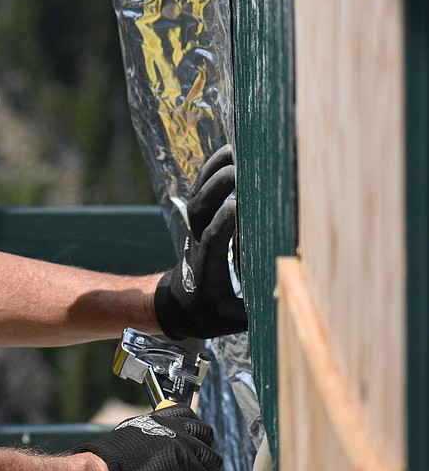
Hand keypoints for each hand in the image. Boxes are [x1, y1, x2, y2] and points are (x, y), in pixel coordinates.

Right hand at [72, 404, 221, 470]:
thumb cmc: (103, 464)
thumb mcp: (127, 444)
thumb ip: (145, 446)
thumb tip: (152, 463)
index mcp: (155, 419)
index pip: (185, 414)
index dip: (193, 432)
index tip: (189, 448)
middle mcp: (171, 425)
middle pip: (206, 434)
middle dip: (204, 455)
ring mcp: (181, 441)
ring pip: (212, 460)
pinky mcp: (185, 462)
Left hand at [154, 145, 247, 339]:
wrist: (181, 304)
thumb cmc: (212, 312)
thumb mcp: (234, 319)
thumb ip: (257, 311)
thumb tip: (290, 303)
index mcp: (207, 268)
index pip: (212, 241)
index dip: (222, 224)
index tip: (237, 206)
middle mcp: (197, 244)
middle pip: (200, 211)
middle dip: (216, 190)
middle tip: (238, 170)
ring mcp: (195, 229)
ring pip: (198, 196)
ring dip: (212, 172)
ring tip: (234, 151)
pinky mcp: (198, 220)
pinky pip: (200, 190)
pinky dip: (210, 170)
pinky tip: (228, 151)